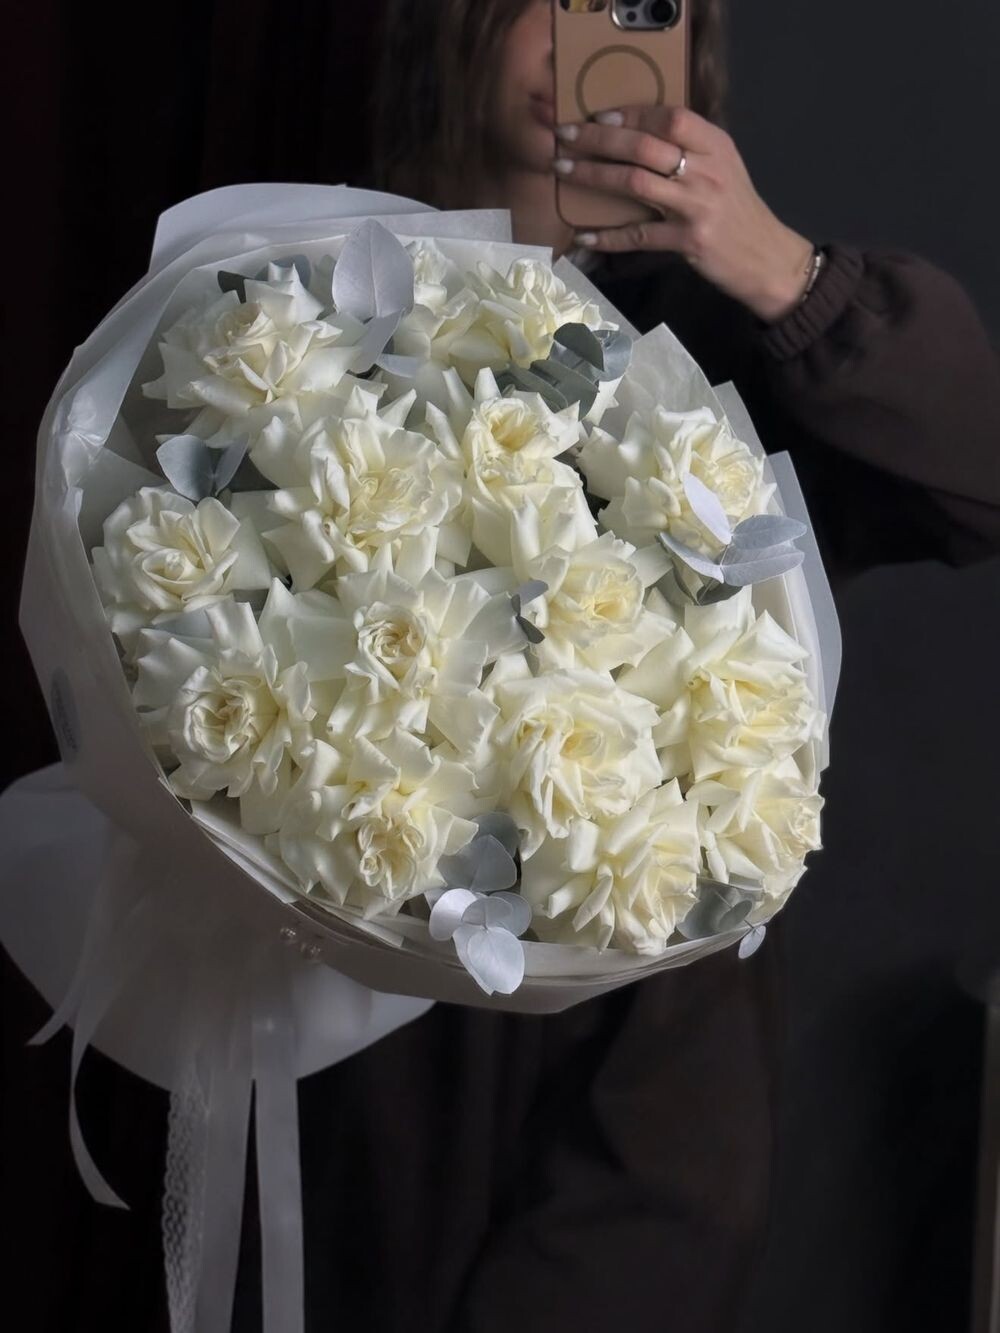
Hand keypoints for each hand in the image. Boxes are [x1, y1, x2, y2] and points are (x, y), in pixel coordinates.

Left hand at [553, 105, 815, 322]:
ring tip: (563, 169)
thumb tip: (641, 132)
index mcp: (716, 146)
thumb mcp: (724, 168)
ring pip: (635, 182)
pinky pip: (639, 235)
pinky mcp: (688, 241)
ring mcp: (697, 206)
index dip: (631, 112)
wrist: (767, 258)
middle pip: (644, 145)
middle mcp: (707, 170)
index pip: (670, 116)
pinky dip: (609, 236)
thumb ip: (691, 149)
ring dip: (593, 174)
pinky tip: (584, 236)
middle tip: (564, 135)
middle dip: (598, 138)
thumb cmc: (738, 212)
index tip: (599, 114)